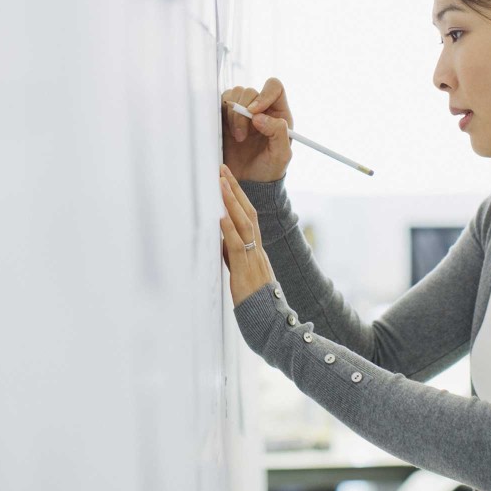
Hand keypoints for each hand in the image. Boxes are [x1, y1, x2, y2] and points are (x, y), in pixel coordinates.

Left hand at [219, 163, 276, 305]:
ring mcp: (253, 258)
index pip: (249, 216)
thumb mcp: (242, 271)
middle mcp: (257, 249)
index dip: (238, 196)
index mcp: (257, 249)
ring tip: (220, 183)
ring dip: (231, 202)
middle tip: (222, 169)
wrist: (270, 320)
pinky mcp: (245, 270)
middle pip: (248, 212)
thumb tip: (222, 239)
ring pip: (245, 224)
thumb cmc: (255, 300)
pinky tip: (221, 216)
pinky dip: (229, 230)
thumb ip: (234, 254)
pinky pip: (238, 246)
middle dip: (235, 189)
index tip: (227, 178)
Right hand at [222, 78, 293, 182]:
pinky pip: (220, 104)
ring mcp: (242, 112)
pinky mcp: (226, 118)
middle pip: (249, 91)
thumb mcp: (281, 155)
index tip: (254, 112)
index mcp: (278, 113)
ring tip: (237, 138)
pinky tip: (227, 133)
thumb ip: (278, 133)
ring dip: (232, 115)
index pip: (274, 88)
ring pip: (234, 95)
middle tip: (242, 136)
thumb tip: (259, 116)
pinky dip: (220, 114)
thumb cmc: (270, 168)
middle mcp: (260, 108)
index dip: (264, 94)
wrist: (251, 181)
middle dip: (243, 112)